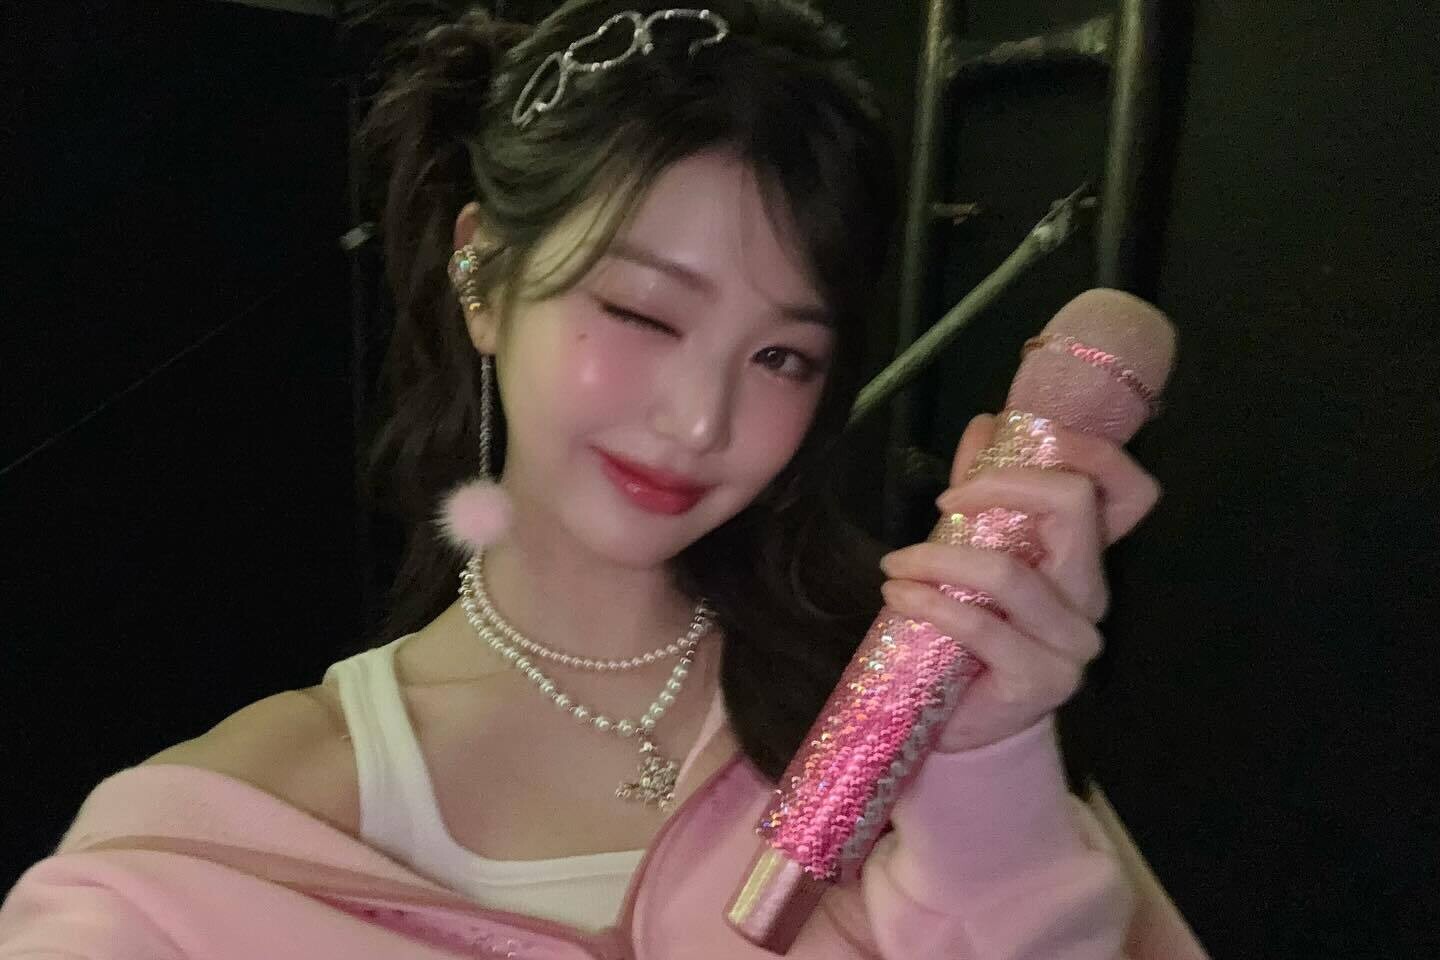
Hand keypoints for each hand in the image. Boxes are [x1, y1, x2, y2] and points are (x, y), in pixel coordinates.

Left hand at [878, 414, 1161, 751]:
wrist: (961, 721)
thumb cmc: (970, 633)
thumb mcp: (974, 552)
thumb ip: (983, 493)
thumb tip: (985, 424)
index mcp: (1086, 557)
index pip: (1129, 488)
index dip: (1087, 449)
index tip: (1009, 440)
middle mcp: (1092, 594)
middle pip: (1073, 506)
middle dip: (997, 486)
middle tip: (943, 501)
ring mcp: (1073, 641)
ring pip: (1010, 570)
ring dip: (937, 557)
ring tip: (895, 563)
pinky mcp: (1042, 679)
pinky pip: (981, 625)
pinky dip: (929, 602)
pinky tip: (898, 596)